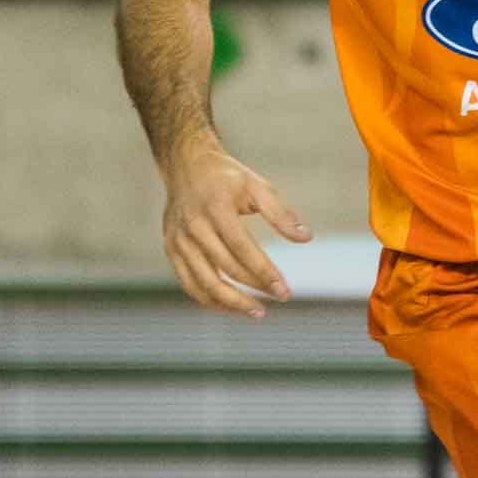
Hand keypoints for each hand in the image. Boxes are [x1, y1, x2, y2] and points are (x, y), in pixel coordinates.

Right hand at [161, 140, 312, 318]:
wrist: (186, 165)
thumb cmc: (227, 178)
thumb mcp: (257, 186)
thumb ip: (280, 214)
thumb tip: (306, 238)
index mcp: (216, 209)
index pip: (243, 250)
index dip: (265, 273)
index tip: (285, 290)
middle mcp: (194, 227)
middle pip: (226, 269)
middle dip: (255, 288)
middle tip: (280, 297)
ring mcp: (178, 241)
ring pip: (204, 284)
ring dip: (232, 303)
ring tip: (257, 311)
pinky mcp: (171, 249)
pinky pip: (189, 284)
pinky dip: (209, 300)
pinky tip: (231, 306)